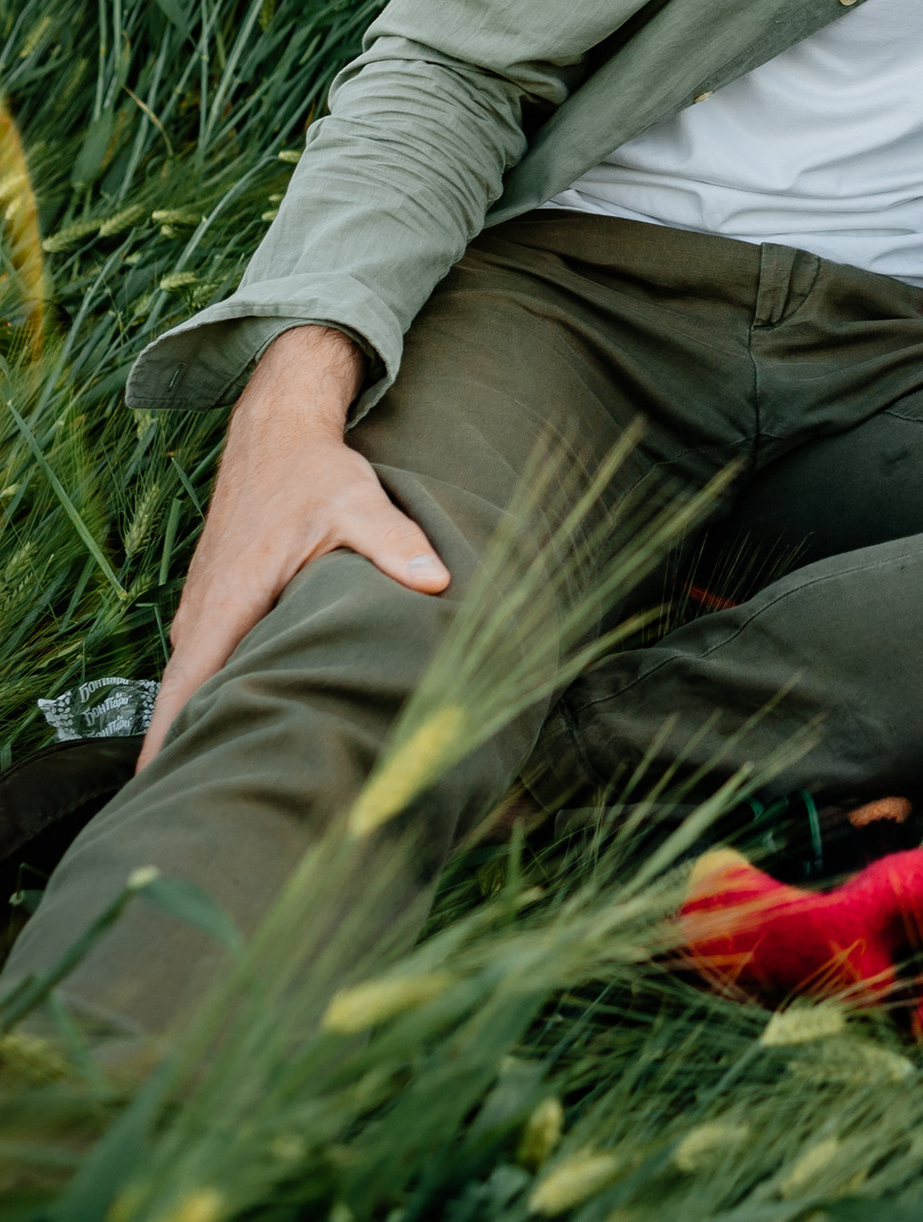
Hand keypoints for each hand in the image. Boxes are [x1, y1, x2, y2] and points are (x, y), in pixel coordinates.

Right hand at [140, 325, 448, 768]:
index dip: (169, 744)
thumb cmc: (314, 474)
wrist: (277, 435)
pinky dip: (216, 695)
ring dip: (203, 726)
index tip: (160, 797)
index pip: (186, 689)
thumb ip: (395, 543)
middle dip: (185, 754)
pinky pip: (207, 663)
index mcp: (228, 601)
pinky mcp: (215, 606)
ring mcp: (204, 612)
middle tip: (200, 814)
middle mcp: (203, 614)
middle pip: (183, 701)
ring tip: (224, 786)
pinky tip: (241, 726)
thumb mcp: (359, 502)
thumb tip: (436, 582)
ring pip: (196, 684)